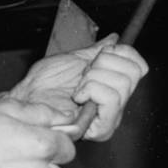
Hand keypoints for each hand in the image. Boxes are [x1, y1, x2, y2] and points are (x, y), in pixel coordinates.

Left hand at [9, 35, 148, 141]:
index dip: (122, 53)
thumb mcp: (74, 60)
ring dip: (94, 78)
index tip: (100, 54)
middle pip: (133, 73)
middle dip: (104, 64)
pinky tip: (78, 96)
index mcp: (113, 87)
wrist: (28, 100)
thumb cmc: (43, 84)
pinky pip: (111, 97)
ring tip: (78, 86)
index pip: (139, 66)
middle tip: (84, 73)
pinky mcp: (102, 128)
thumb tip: (115, 38)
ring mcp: (111, 117)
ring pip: (122, 84)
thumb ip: (97, 51)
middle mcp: (117, 104)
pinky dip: (92, 89)